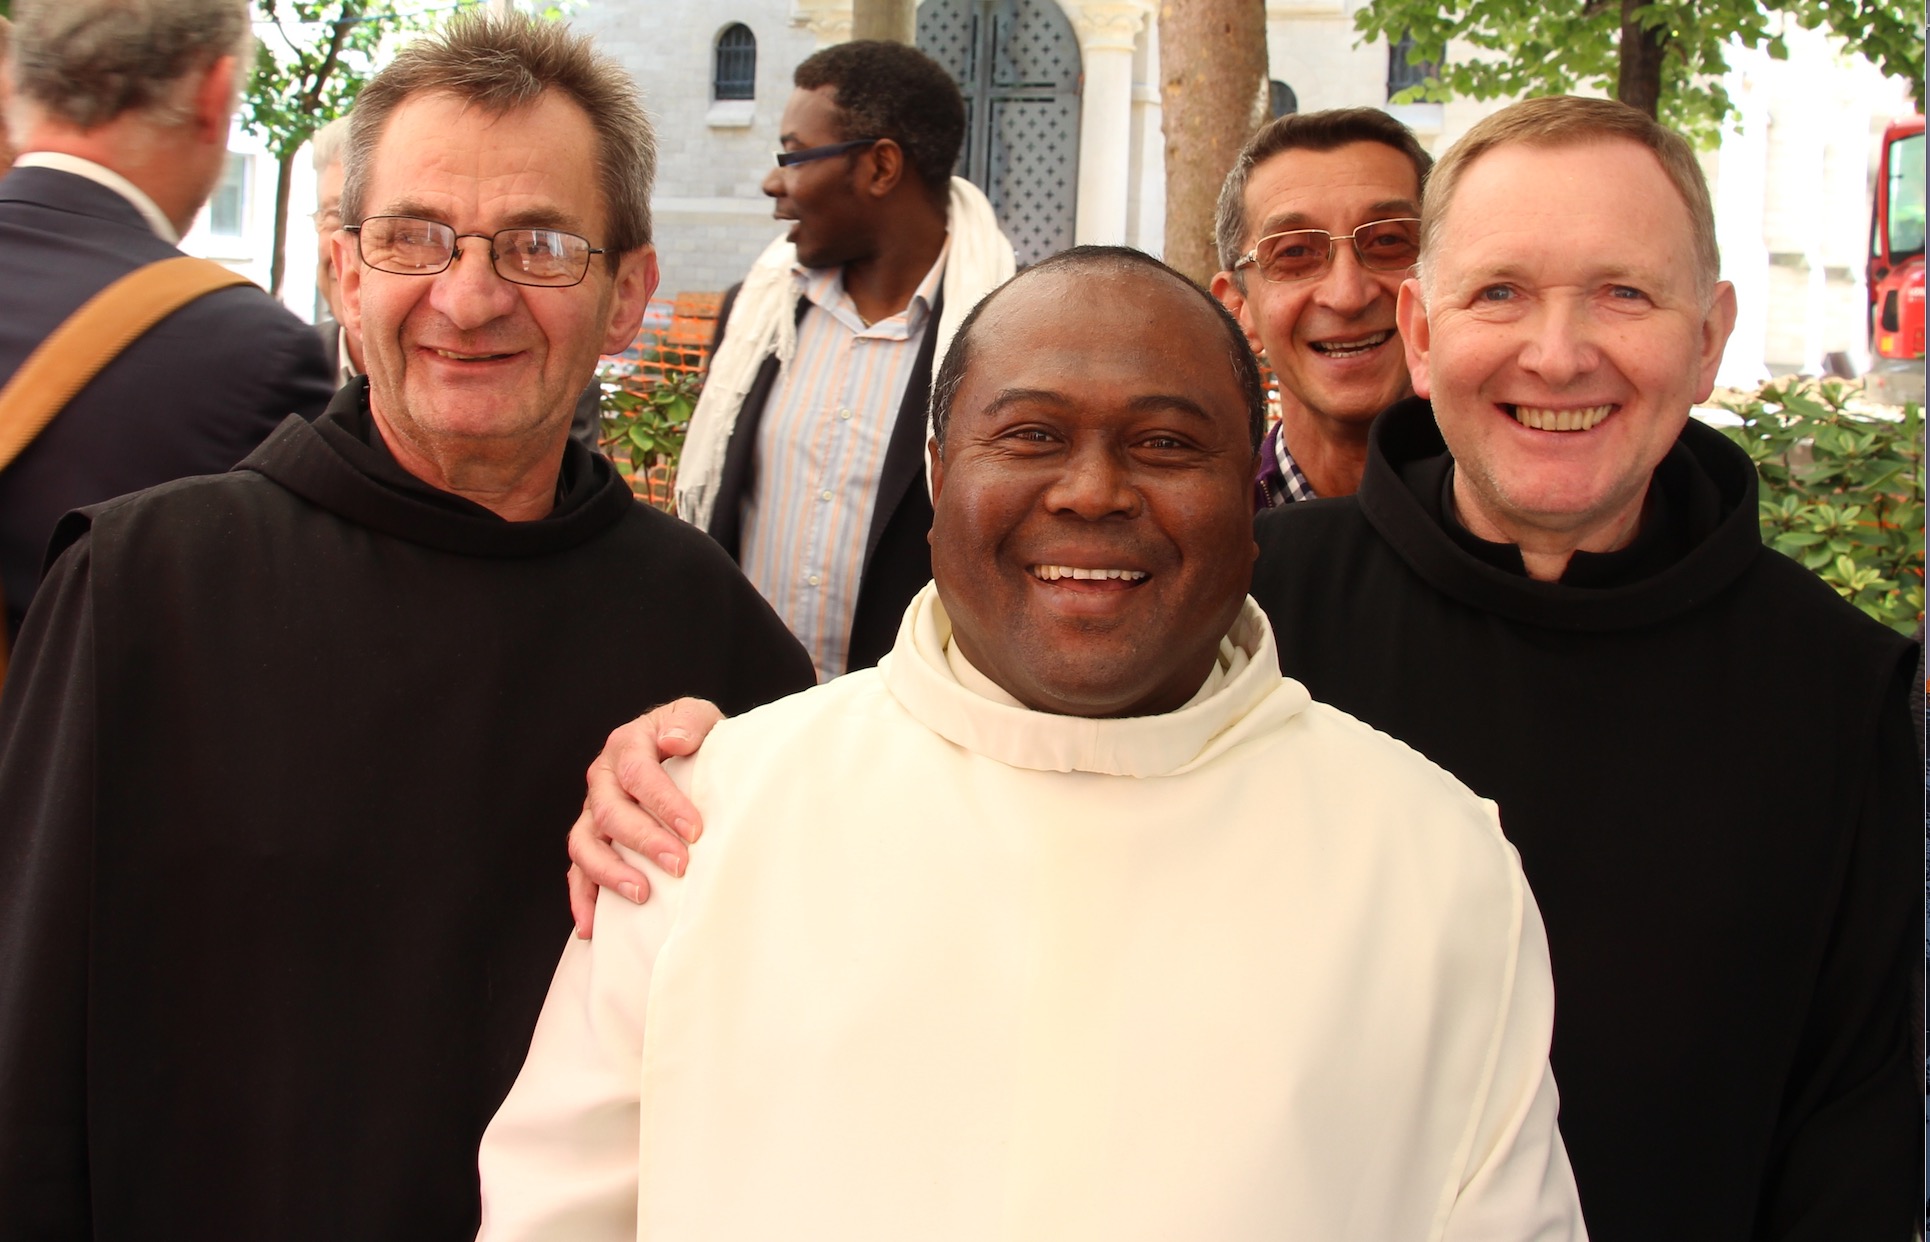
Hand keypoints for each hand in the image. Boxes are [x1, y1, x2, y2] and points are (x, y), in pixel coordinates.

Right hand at [566, 697, 725, 937]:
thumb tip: (676, 741)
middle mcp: (602, 778)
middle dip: (645, 841)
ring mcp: (591, 812)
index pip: (639, 774)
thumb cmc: (695, 738)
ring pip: (585, 844)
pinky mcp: (590, 841)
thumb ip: (690, 723)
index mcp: (626, 745)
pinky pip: (577, 872)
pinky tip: (592, 927)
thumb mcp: (698, 717)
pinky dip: (582, 899)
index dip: (665, 803)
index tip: (695, 830)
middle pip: (611, 813)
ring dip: (611, 872)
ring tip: (642, 894)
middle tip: (679, 865)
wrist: (684, 750)